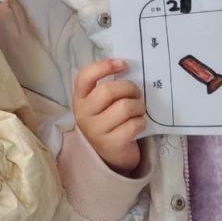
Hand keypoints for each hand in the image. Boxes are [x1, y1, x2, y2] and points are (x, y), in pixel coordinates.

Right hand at [73, 58, 147, 175]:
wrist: (110, 157)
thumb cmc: (108, 122)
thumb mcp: (101, 105)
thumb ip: (108, 88)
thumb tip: (127, 67)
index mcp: (80, 100)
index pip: (84, 77)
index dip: (103, 66)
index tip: (122, 64)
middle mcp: (84, 115)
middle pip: (108, 91)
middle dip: (129, 88)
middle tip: (136, 94)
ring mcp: (96, 131)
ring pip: (125, 107)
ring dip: (138, 106)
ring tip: (138, 111)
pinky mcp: (112, 144)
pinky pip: (134, 125)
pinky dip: (141, 122)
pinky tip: (138, 124)